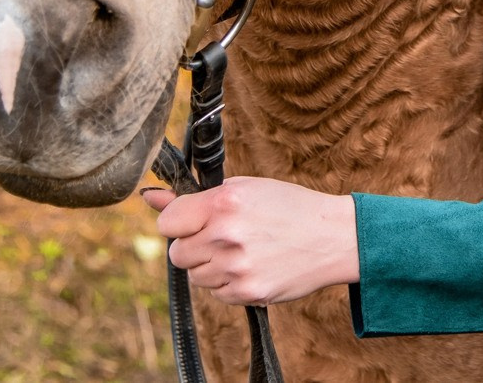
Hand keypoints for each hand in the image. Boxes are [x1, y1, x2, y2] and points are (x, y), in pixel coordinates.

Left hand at [141, 177, 359, 303]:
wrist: (333, 237)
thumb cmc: (288, 207)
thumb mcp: (245, 189)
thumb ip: (195, 197)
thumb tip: (150, 197)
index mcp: (224, 202)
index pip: (167, 222)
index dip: (179, 222)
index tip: (193, 221)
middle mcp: (226, 234)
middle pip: (177, 254)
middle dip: (194, 246)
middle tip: (223, 237)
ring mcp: (236, 267)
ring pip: (196, 276)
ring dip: (212, 266)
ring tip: (243, 251)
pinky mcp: (247, 292)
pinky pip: (217, 293)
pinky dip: (229, 283)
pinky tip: (253, 266)